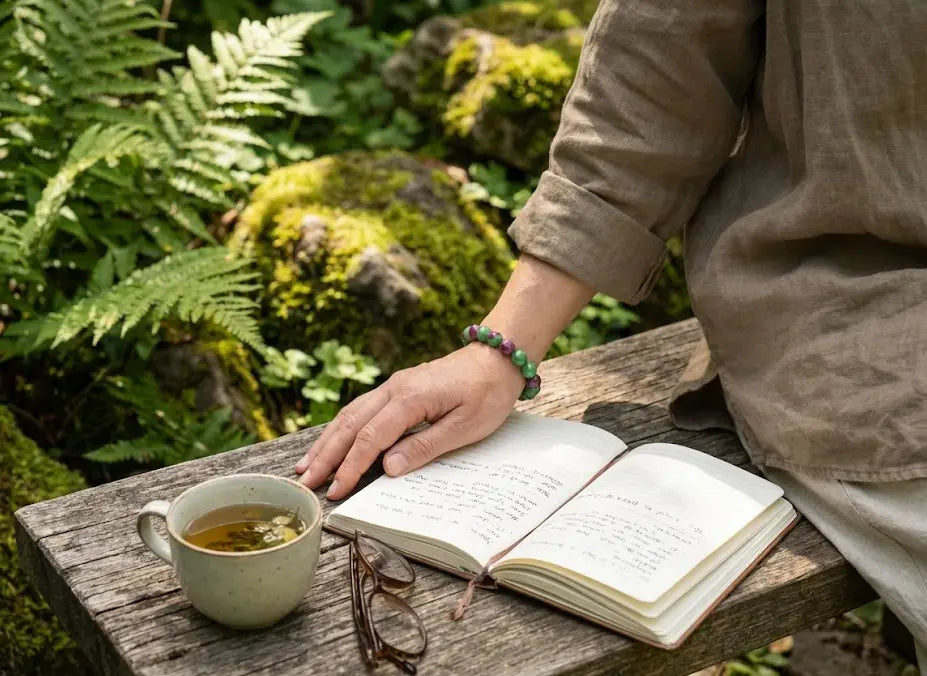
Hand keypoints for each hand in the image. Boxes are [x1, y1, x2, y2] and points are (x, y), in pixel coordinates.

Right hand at [295, 343, 524, 498]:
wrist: (497, 357)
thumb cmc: (488, 393)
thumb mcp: (465, 427)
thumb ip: (424, 447)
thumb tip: (388, 468)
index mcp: (410, 399)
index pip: (370, 438)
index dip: (351, 467)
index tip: (335, 490)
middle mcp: (394, 389)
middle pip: (350, 424)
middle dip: (326, 455)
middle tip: (305, 482)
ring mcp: (394, 385)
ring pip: (350, 414)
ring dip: (327, 440)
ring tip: (307, 464)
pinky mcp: (398, 387)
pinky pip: (362, 408)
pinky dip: (342, 427)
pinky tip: (332, 440)